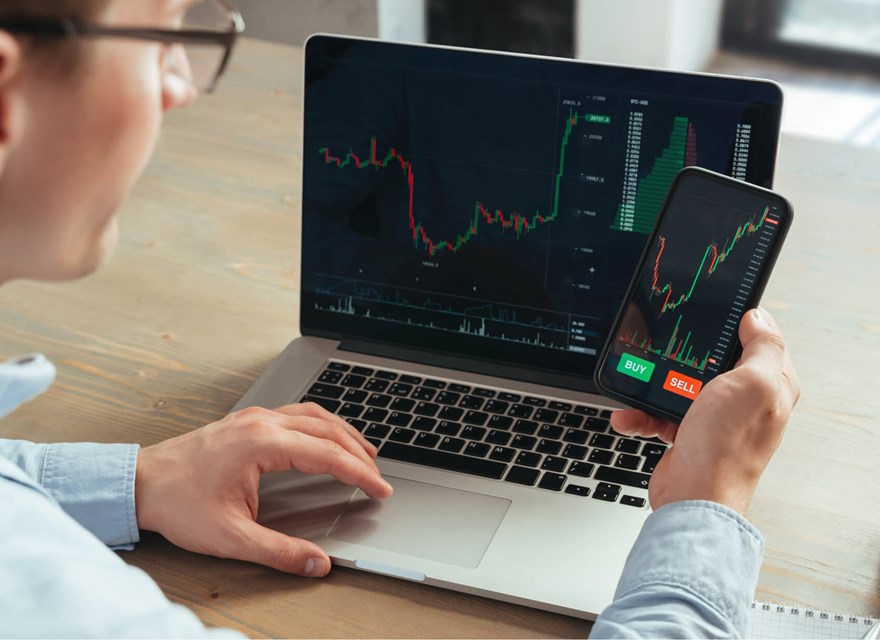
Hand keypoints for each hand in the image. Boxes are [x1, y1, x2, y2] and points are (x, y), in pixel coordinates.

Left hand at [135, 403, 392, 576]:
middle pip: (327, 429)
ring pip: (313, 415)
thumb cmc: (178, 503)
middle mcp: (262, 423)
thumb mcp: (230, 537)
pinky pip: (296, 413)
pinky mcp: (247, 420)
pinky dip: (321, 425)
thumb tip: (316, 563)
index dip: (359, 473)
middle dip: (358, 452)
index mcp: (262, 444)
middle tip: (377, 475)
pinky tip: (324, 437)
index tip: (379, 489)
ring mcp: (254, 418)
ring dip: (342, 433)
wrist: (140, 481)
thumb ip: (278, 552)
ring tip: (364, 452)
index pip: (327, 455)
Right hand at [610, 308, 799, 515]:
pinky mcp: (689, 434)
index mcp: (771, 387)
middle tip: (672, 353)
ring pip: (681, 386)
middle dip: (686, 358)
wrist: (693, 497)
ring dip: (654, 387)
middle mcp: (746, 403)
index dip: (739, 326)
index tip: (714, 316)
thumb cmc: (726, 448)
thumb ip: (763, 347)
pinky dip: (642, 414)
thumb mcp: (752, 384)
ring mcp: (716, 420)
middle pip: (714, 361)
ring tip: (639, 386)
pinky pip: (661, 413)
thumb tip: (759, 318)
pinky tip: (630, 415)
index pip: (761, 342)